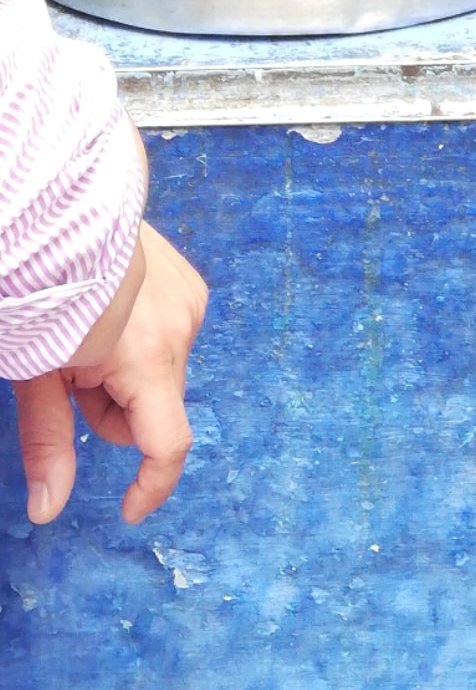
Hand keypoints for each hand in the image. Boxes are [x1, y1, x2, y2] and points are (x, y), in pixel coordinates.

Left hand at [13, 222, 208, 525]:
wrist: (65, 212)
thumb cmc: (44, 293)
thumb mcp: (36, 373)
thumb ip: (48, 443)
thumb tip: (47, 512)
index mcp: (147, 358)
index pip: (168, 444)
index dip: (151, 486)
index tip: (128, 508)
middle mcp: (181, 329)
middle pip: (155, 407)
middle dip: (115, 407)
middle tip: (72, 375)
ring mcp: (189, 300)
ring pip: (161, 372)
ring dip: (129, 371)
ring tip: (90, 333)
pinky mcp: (189, 280)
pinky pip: (170, 333)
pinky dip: (142, 337)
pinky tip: (114, 309)